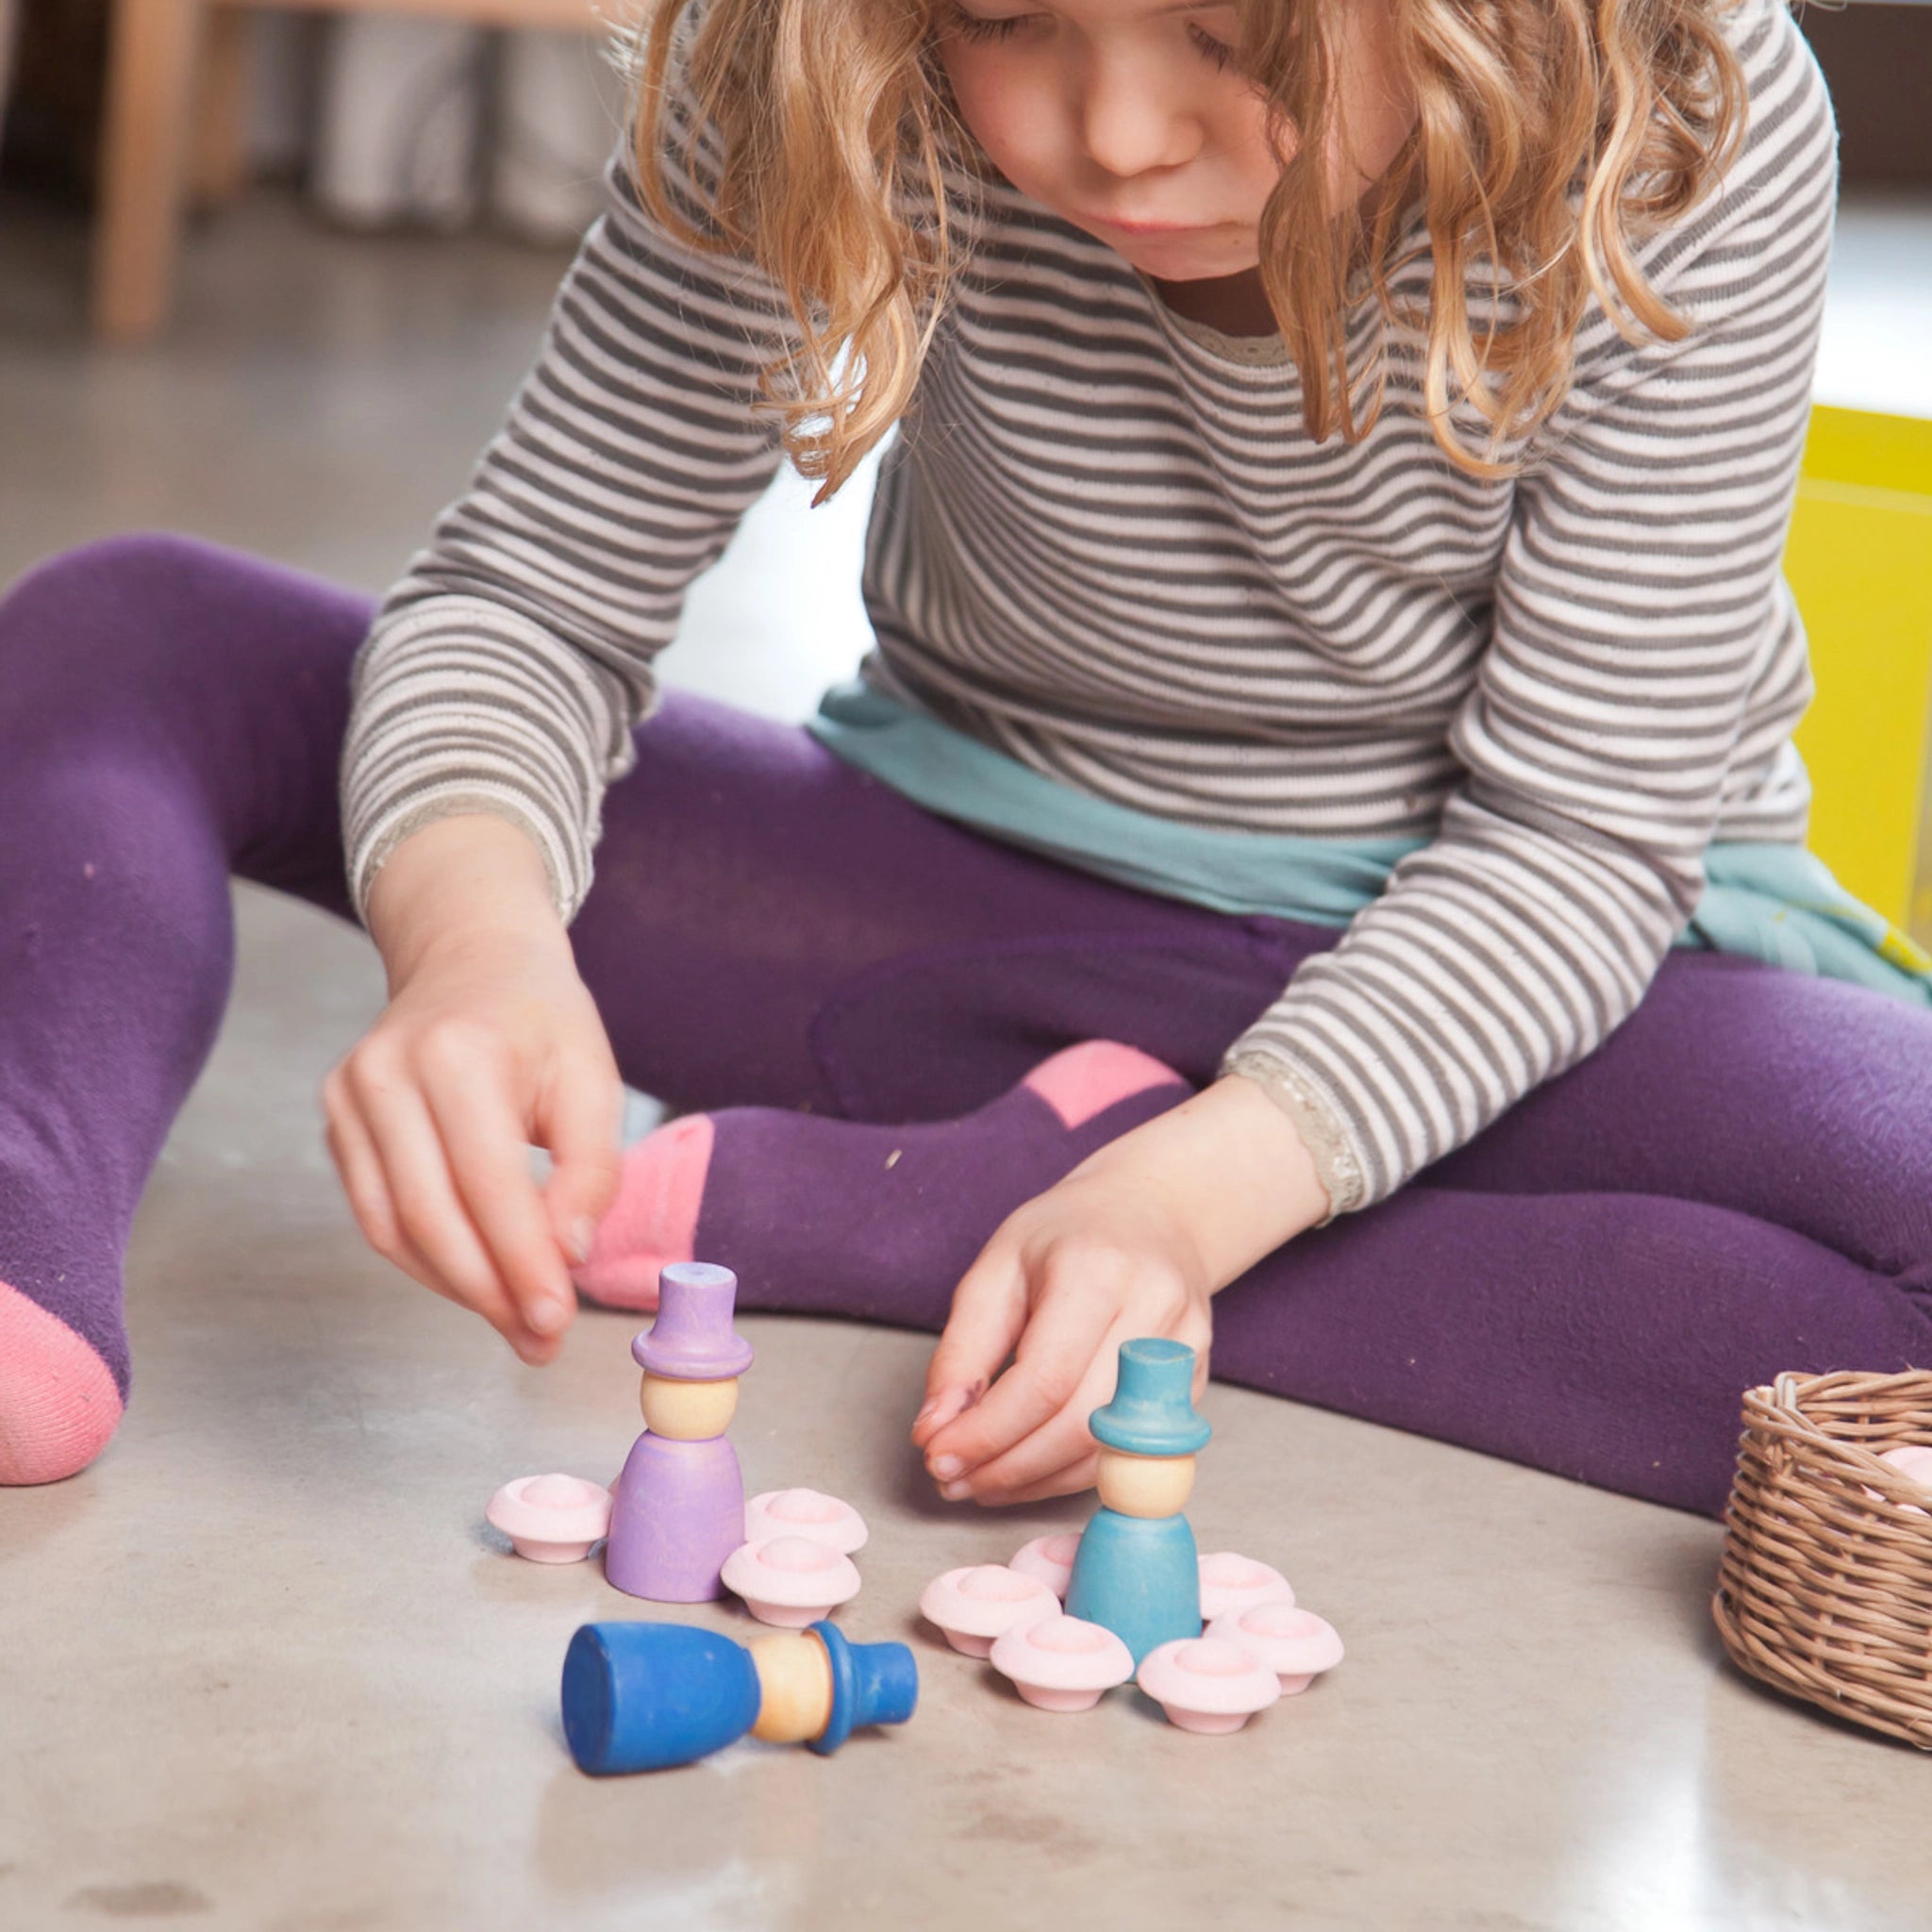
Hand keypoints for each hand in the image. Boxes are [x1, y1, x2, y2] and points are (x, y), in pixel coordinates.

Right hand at [324, 815, 622, 1363]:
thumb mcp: (593, 1077)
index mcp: (457, 1053)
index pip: (487, 1182)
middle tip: (540, 1339)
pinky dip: (426, 1260)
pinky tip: (475, 1281)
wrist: (471, 958)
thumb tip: (568, 1255)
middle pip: (430, 1215)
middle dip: (489, 1292)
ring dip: (456, 1289)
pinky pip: (376, 1215)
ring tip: (515, 1323)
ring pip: (393, 1228)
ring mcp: (348, 1097)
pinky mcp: (336, 1122)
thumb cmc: (541, 1019)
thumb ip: (591, 1168)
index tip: (555, 1319)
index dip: (520, 1261)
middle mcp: (386, 1073)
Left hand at [910, 1073, 1329, 1504]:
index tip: (937, 1454)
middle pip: (1081, 1424)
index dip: (987, 1433)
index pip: (1044, 1381)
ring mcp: (1184, 1352)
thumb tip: (935, 1429)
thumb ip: (963, 1350)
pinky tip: (1028, 1470)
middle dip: (1007, 1466)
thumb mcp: (998, 1269)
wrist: (1153, 1214)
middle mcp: (1154, 1312)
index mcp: (1098, 1271)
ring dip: (1036, 1480)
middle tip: (952, 1478)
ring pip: (1110, 1451)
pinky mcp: (1195, 1385)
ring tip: (981, 1480)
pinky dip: (1071, 1473)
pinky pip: (1130, 1452)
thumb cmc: (1066, 1237)